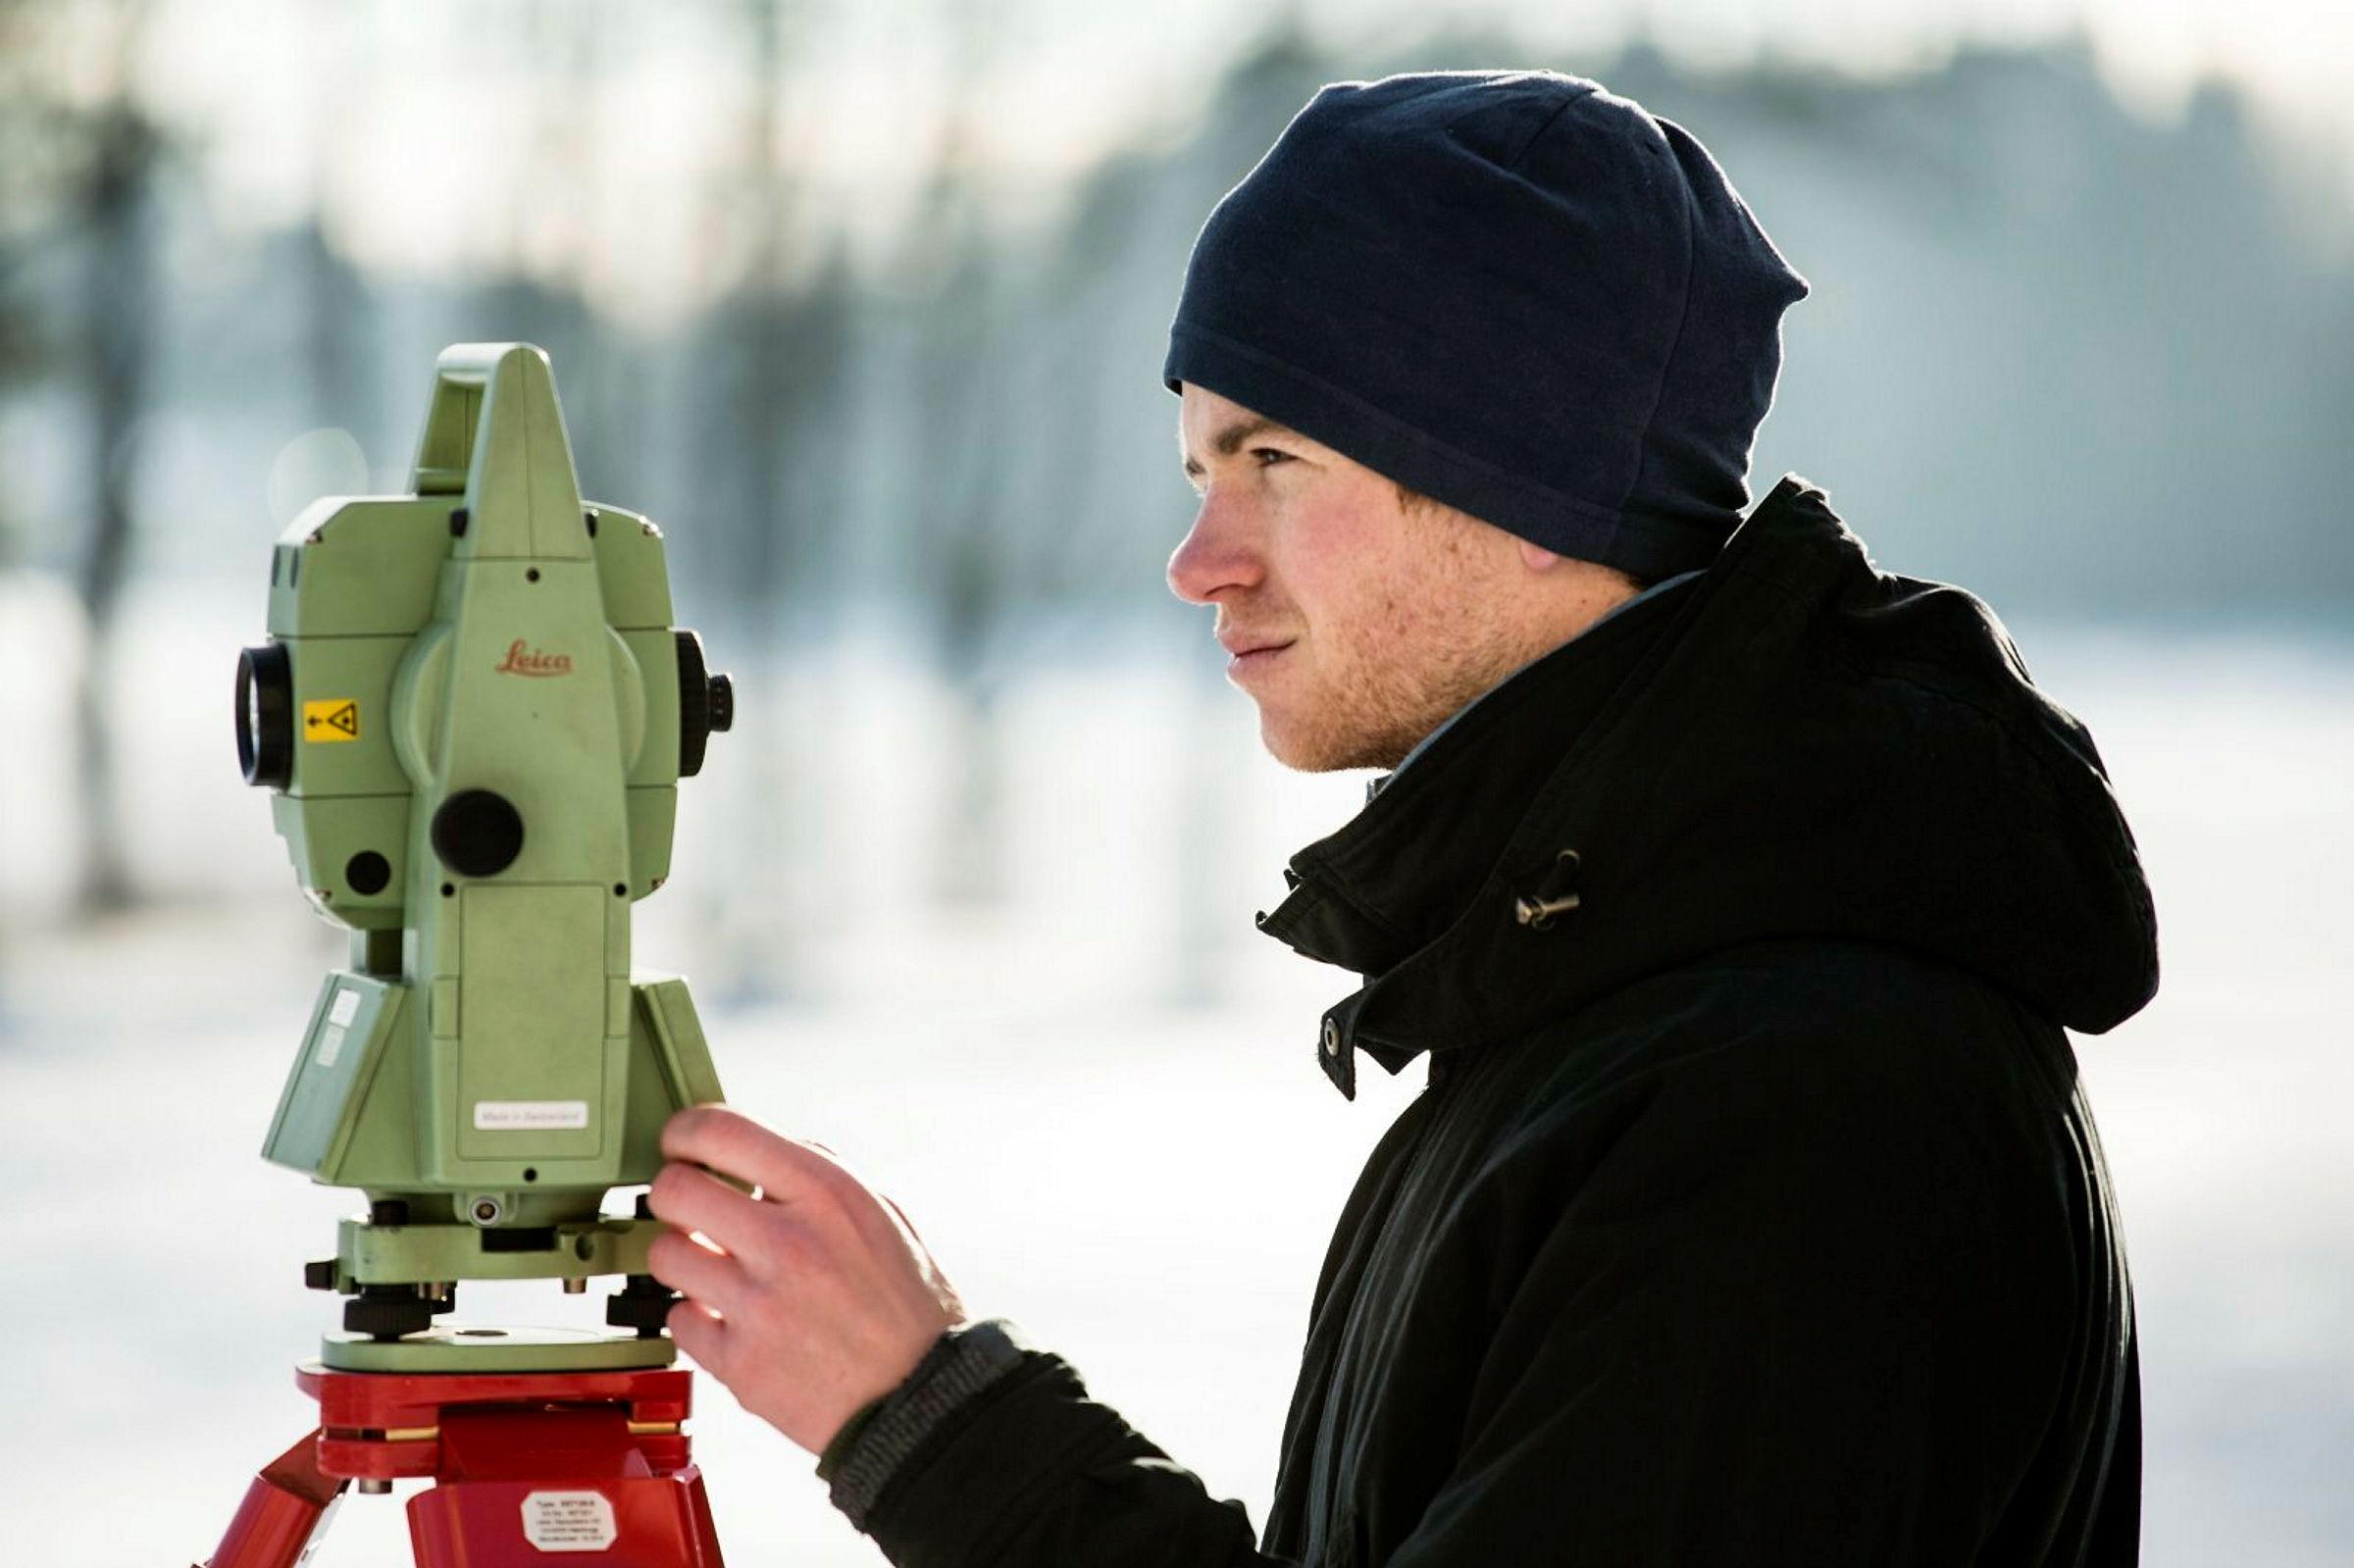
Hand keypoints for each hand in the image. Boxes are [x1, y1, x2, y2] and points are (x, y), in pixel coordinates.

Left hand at [645, 1105, 966, 1452]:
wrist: (918, 1397)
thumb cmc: (906, 1309)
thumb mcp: (884, 1216)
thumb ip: (824, 1176)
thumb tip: (769, 1155)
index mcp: (827, 1194)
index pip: (722, 1132)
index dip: (683, 1132)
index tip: (679, 1144)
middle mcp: (788, 1241)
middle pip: (674, 1190)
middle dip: (671, 1195)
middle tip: (684, 1209)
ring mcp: (759, 1304)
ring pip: (665, 1254)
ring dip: (681, 1259)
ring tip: (710, 1269)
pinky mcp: (738, 1362)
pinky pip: (678, 1319)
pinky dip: (697, 1319)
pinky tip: (729, 1320)